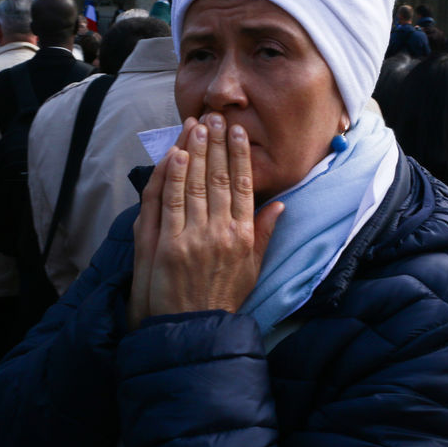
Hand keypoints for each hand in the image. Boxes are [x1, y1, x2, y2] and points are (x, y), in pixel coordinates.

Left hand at [133, 113, 281, 325]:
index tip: (238, 131)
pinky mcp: (167, 245)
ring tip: (196, 126)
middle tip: (216, 117)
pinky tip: (175, 154)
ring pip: (194, 185)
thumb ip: (265, 234)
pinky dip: (171, 177)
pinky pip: (169, 203)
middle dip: (217, 144)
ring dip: (194, 152)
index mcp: (243, 236)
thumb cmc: (223, 299)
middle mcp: (221, 233)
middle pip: (218, 178)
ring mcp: (192, 238)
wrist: (193, 329)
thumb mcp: (253, 268)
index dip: (239, 155)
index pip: (243, 185)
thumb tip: (280, 206)